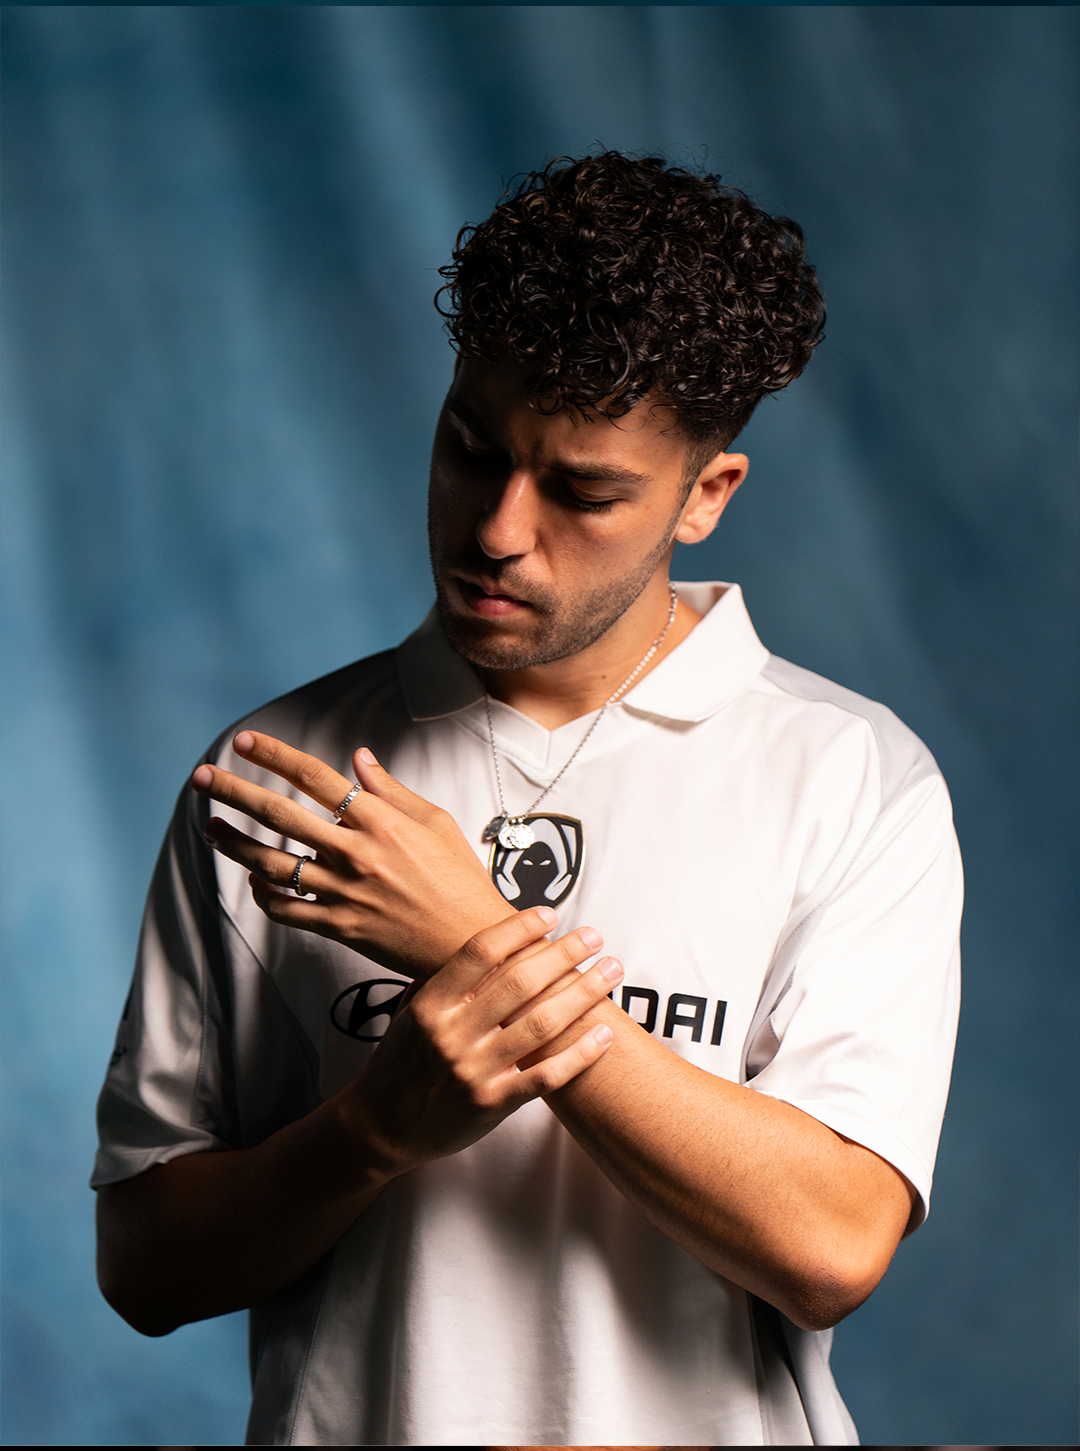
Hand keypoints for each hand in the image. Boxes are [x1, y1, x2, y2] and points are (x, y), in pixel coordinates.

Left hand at [193, 730, 512, 976]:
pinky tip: (254, 878)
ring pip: (271, 863)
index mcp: (380, 820)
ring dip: (234, 844)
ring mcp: (343, 891)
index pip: (315, 777)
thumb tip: (358, 758)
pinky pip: (285, 908)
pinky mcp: (338, 926)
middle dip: (234, 792)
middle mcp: (355, 852)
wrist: (471, 943)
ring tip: (211, 828)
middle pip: (279, 814)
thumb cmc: (459, 878)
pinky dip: (263, 892)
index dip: (274, 755)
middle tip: (201, 778)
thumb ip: (391, 790)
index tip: (244, 741)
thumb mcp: (435, 822)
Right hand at [342, 909, 622, 1175]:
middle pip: (519, 982)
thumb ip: (445, 978)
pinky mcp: (491, 1105)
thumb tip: (490, 937)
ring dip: (582, 993)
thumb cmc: (401, 1061)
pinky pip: (545, 1076)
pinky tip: (604, 1035)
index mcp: (430, 1004)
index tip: (550, 914)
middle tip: (595, 936)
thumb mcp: (411, 1011)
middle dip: (563, 953)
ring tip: (611, 971)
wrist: (381, 1127)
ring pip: (540, 1024)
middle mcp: (451, 1035)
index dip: (518, 928)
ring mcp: (472, 1072)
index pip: (480, 952)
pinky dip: (579, 1054)